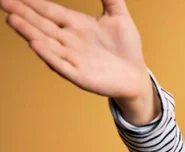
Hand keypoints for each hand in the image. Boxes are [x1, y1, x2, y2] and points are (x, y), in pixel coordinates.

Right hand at [1, 0, 147, 99]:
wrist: (136, 76)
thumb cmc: (127, 48)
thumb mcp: (119, 17)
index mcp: (76, 24)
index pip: (49, 10)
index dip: (32, 2)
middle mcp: (69, 41)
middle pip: (42, 24)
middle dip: (23, 14)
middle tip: (4, 2)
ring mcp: (73, 58)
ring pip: (47, 43)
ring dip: (30, 32)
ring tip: (12, 19)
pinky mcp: (80, 76)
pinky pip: (62, 65)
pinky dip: (49, 56)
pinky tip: (36, 45)